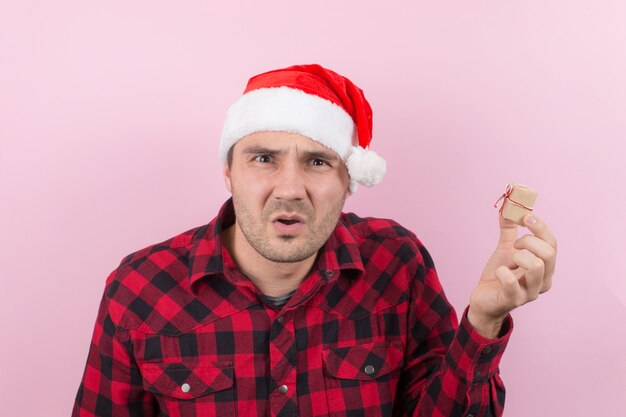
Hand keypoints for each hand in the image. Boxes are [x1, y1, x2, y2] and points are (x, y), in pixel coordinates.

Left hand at [468, 213, 557, 337]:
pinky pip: (511, 283)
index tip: (525, 216)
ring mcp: (531, 292)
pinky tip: (498, 273)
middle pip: (548, 253)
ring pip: (536, 267)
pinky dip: (502, 272)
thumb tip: (507, 206)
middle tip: (514, 244)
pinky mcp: (514, 300)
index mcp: (545, 266)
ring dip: (518, 256)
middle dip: (528, 241)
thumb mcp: (505, 249)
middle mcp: (544, 280)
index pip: (552, 243)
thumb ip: (509, 229)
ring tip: (509, 260)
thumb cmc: (499, 274)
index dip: (540, 227)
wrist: (484, 299)